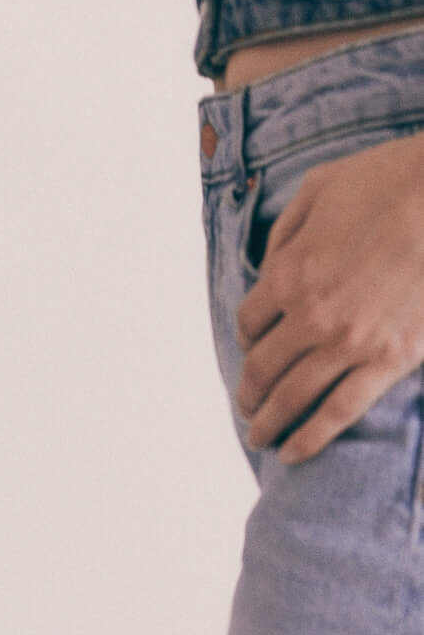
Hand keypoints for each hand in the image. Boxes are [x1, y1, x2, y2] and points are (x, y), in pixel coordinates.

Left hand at [237, 130, 423, 462]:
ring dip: (269, 422)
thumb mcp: (318, 189)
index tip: (252, 347)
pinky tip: (294, 453)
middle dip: (249, 392)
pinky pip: (340, 410)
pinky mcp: (389, 361)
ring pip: (293, 397)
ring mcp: (349, 342)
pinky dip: (312, 437)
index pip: (248, 323)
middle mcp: (310, 315)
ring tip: (259, 438)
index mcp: (288, 274)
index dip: (246, 338)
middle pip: (262, 368)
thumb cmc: (388, 181)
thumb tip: (269, 268)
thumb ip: (286, 233)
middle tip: (246, 407)